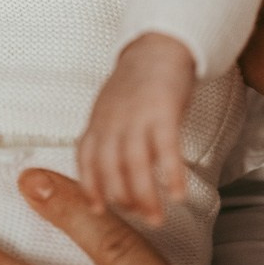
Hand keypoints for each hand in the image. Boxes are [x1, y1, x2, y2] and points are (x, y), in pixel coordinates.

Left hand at [78, 34, 194, 223]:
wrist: (159, 45)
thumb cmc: (138, 81)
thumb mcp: (112, 106)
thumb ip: (107, 135)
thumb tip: (109, 172)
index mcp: (98, 119)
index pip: (86, 157)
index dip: (89, 186)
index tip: (97, 210)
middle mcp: (113, 119)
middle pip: (109, 167)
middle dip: (122, 199)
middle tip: (138, 219)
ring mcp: (137, 115)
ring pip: (135, 163)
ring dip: (145, 195)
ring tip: (157, 218)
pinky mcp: (163, 110)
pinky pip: (166, 148)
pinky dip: (170, 174)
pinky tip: (177, 194)